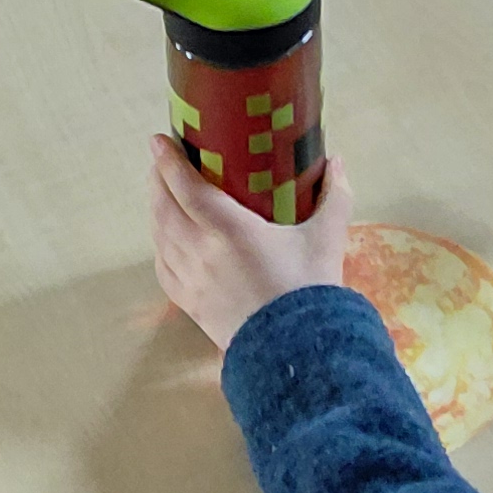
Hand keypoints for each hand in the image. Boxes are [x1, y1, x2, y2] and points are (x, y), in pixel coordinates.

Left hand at [148, 134, 355, 356]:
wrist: (294, 352)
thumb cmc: (308, 289)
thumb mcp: (327, 237)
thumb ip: (334, 196)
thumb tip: (336, 162)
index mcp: (228, 229)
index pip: (187, 187)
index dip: (169, 162)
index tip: (159, 140)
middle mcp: (200, 252)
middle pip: (165, 208)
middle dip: (158, 180)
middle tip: (161, 160)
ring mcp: (191, 281)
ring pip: (160, 237)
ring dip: (156, 209)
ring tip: (161, 192)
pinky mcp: (190, 305)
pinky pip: (164, 269)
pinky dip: (160, 246)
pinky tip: (165, 239)